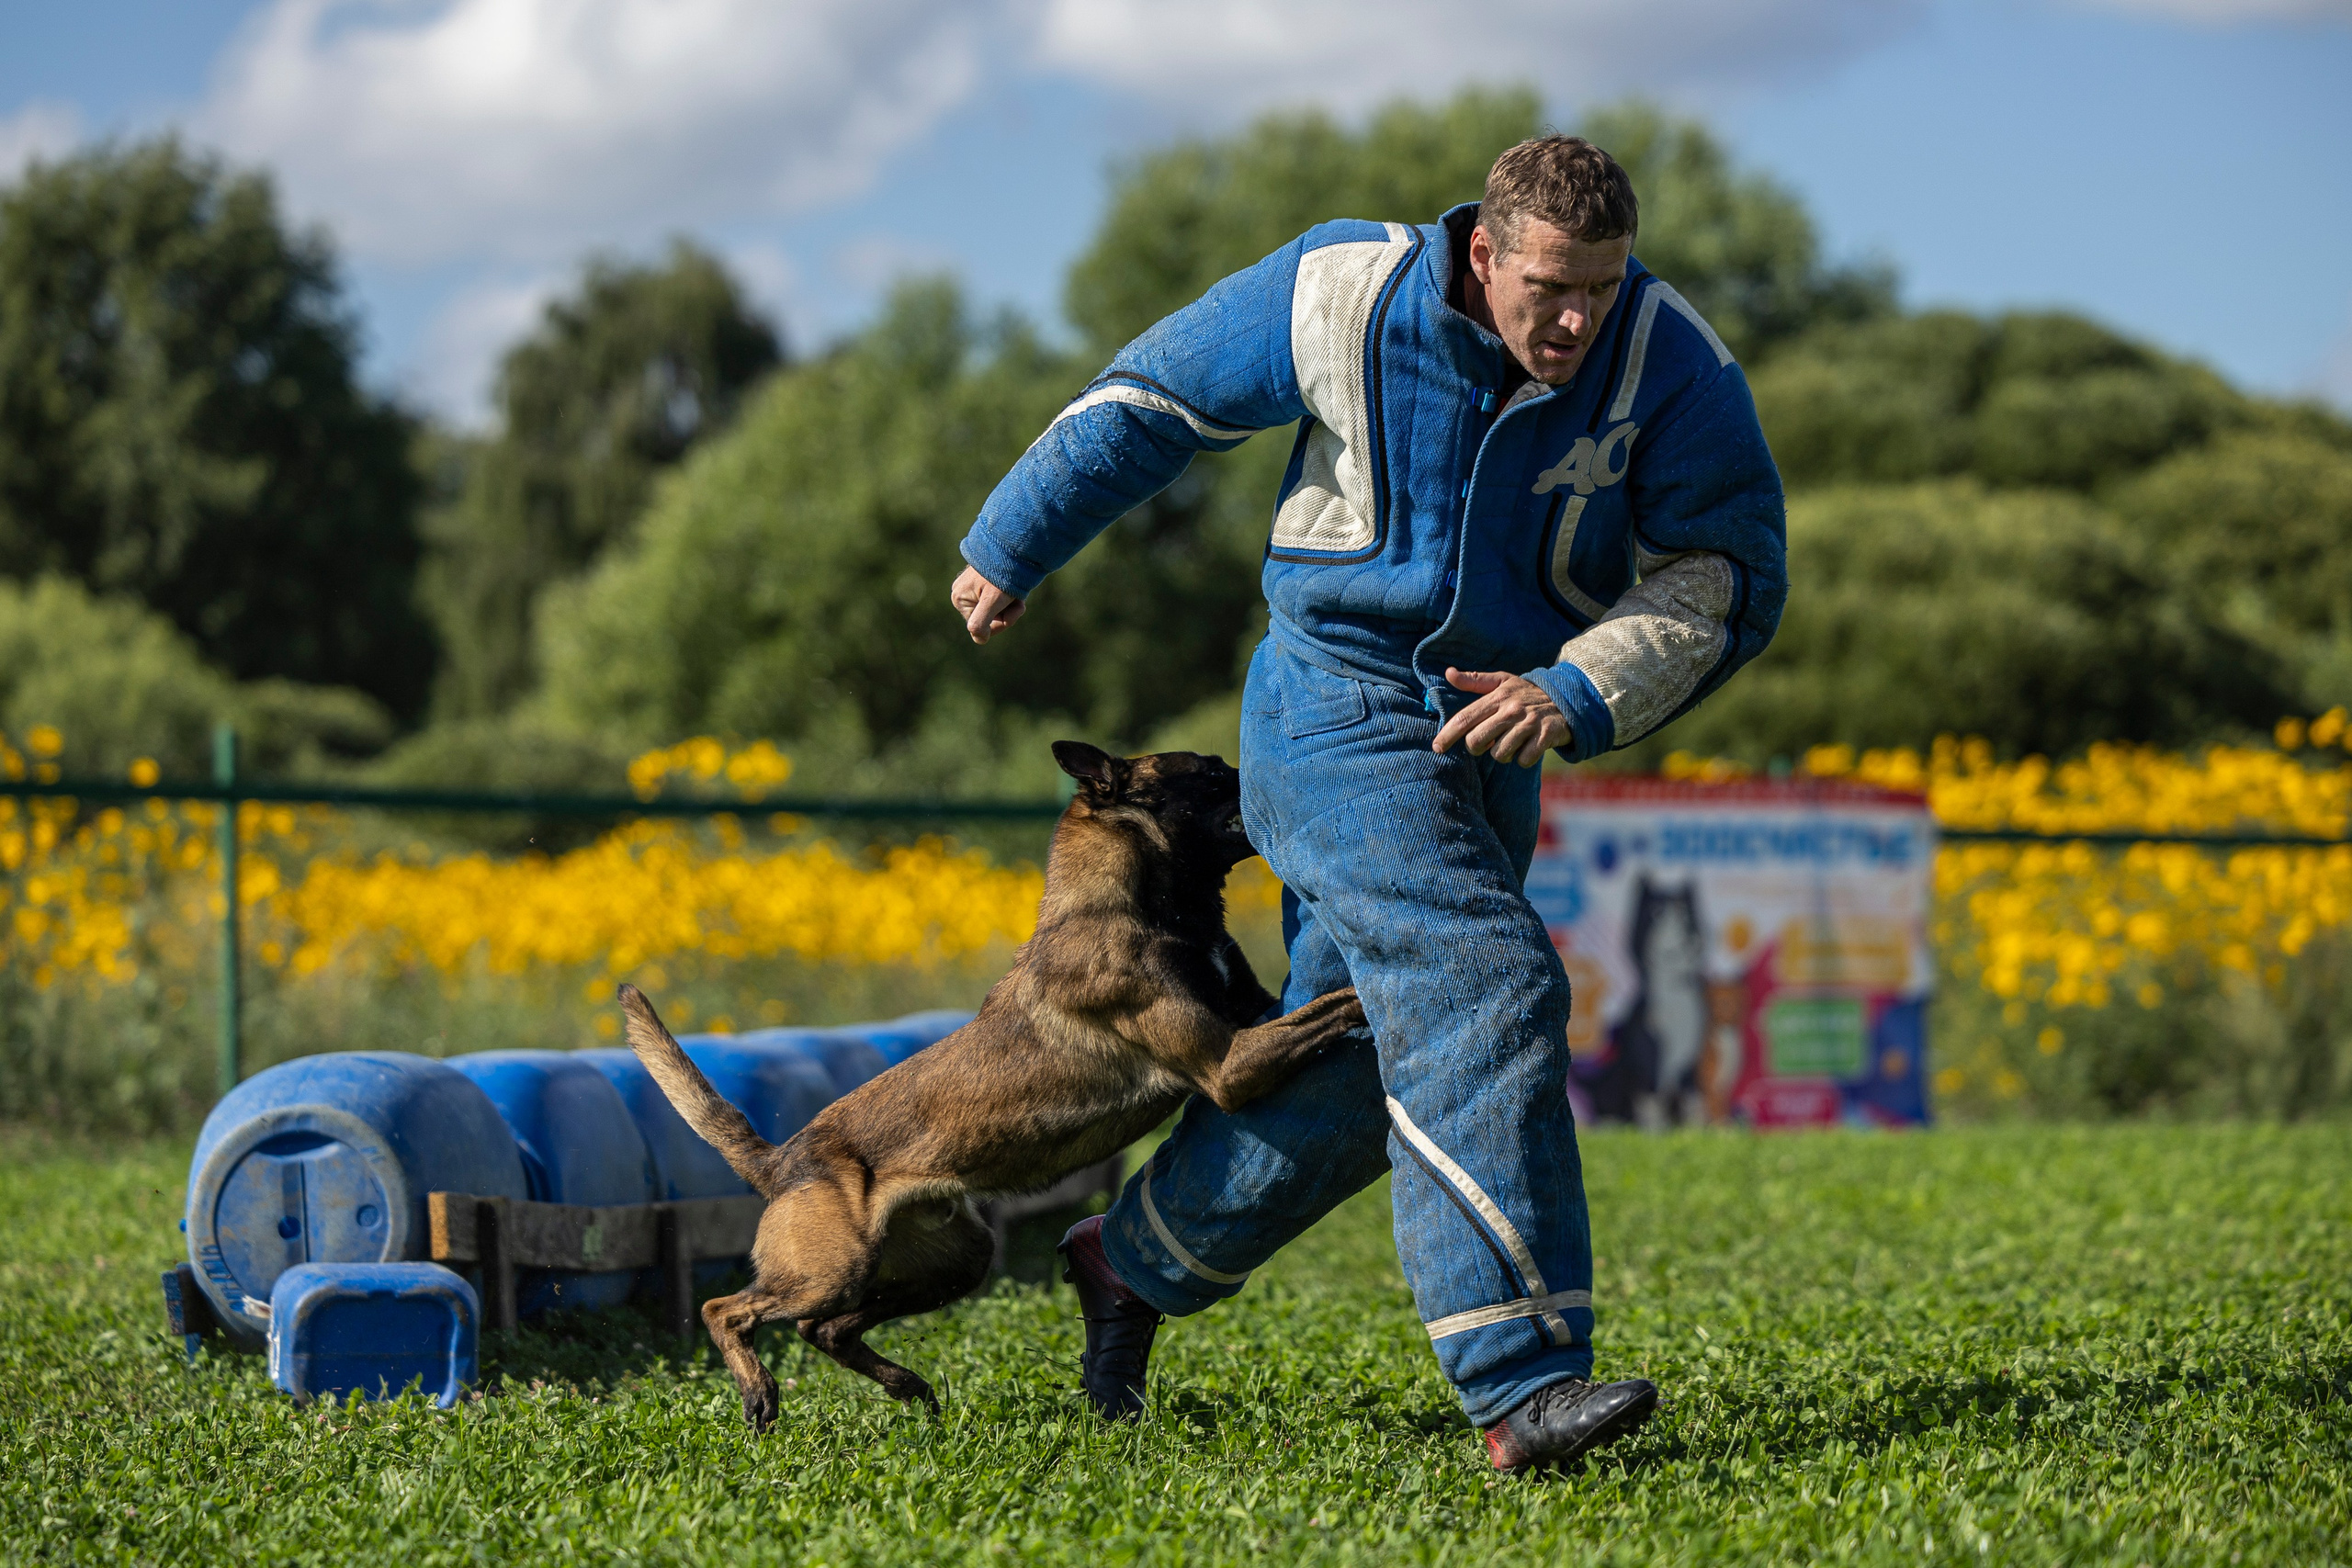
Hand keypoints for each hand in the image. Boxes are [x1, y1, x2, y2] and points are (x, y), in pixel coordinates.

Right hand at [951, 565, 1026, 643]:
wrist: (1014, 545)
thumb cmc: (1003, 573)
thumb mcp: (992, 601)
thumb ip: (980, 623)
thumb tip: (979, 640)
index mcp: (959, 598)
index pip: (982, 628)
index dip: (1002, 622)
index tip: (1013, 608)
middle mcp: (963, 593)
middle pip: (989, 619)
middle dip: (1007, 613)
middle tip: (1018, 600)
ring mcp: (974, 587)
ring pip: (996, 610)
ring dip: (1011, 604)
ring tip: (1018, 592)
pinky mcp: (984, 581)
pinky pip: (998, 599)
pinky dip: (1010, 597)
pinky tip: (1015, 587)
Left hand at [1431, 667, 1569, 766]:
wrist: (1567, 699)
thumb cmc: (1526, 693)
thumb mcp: (1503, 681)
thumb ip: (1475, 680)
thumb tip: (1448, 673)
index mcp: (1497, 697)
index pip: (1465, 718)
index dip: (1447, 735)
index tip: (1436, 748)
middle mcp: (1511, 709)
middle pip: (1476, 741)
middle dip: (1477, 747)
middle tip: (1487, 743)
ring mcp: (1529, 724)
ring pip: (1500, 754)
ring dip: (1503, 754)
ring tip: (1511, 743)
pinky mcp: (1545, 737)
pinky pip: (1523, 760)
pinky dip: (1523, 759)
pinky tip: (1528, 747)